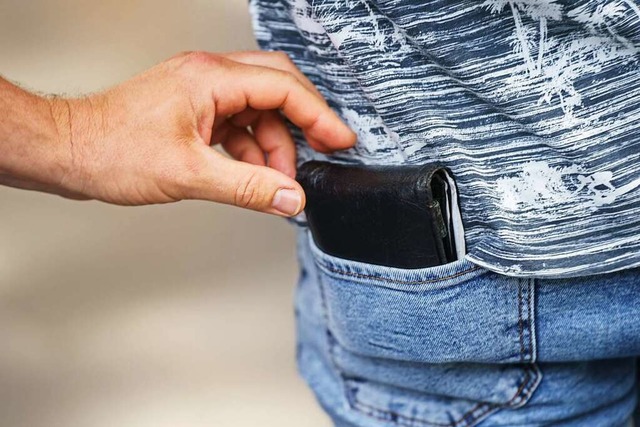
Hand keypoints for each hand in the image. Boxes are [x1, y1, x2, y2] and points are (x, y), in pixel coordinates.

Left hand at [0, 51, 355, 215]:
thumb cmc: (110, 150)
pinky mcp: (192, 110)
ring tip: (277, 181)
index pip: (283, 88)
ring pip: (257, 110)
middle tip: (324, 151)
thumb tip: (291, 197)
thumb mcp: (189, 174)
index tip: (341, 140)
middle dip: (303, 123)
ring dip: (273, 145)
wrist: (67, 151)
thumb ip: (248, 187)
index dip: (320, 115)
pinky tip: (252, 175)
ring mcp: (200, 92)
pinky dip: (250, 150)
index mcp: (210, 78)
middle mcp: (208, 76)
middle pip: (276, 88)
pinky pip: (236, 124)